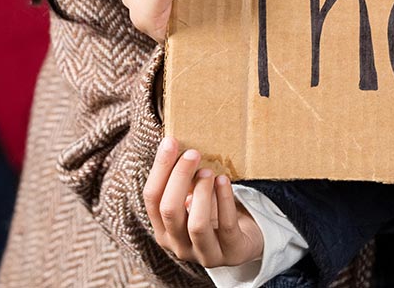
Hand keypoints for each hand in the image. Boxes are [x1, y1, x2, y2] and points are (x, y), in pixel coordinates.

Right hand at [145, 137, 263, 267]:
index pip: (152, 199)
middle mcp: (178, 245)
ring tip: (209, 171)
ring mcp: (204, 252)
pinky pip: (226, 226)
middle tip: (193, 153)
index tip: (171, 142)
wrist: (242, 242)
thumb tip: (177, 142)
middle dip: (179, 177)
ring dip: (202, 192)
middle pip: (170, 211)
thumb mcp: (193, 199)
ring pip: (196, 224)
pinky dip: (225, 200)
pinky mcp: (230, 253)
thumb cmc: (213, 213)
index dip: (160, 169)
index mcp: (164, 229)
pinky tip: (224, 180)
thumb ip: (183, 180)